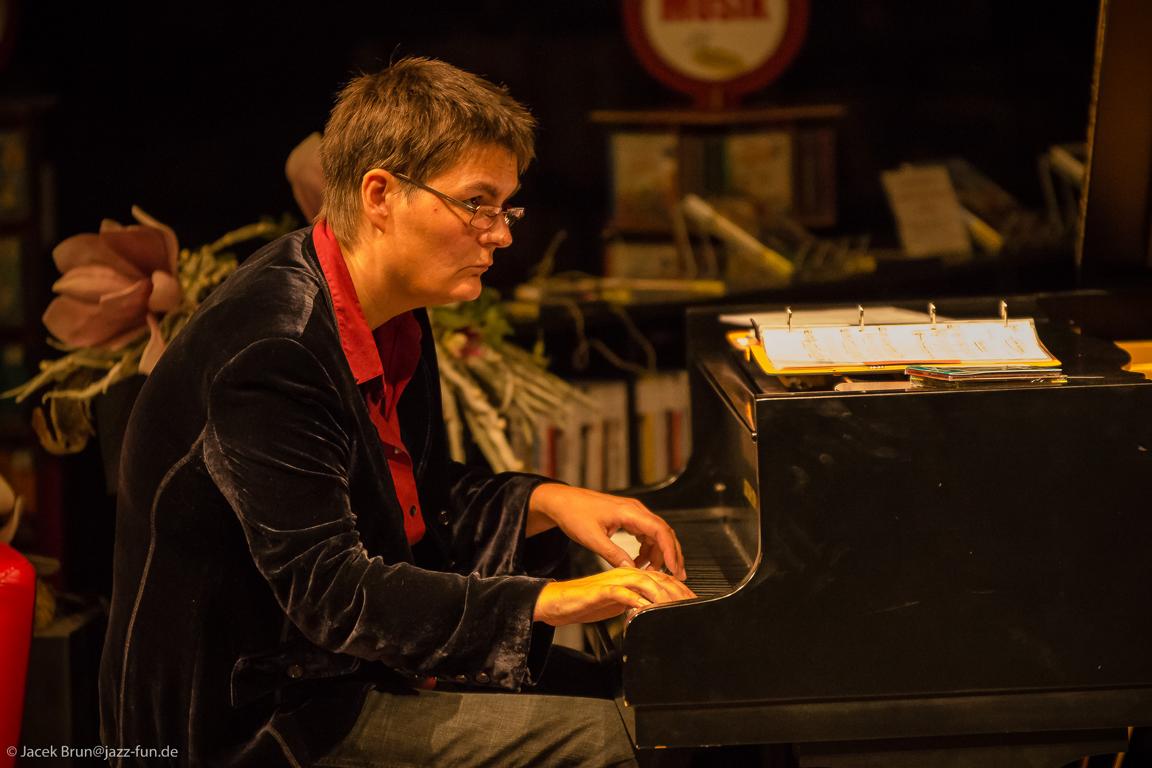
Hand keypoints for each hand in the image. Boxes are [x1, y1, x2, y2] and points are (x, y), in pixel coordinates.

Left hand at [526, 484, 686, 579]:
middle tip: (677, 575)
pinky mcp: (628, 519)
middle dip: (672, 554)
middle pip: (664, 533)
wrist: (562, 501)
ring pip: (656, 535)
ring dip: (659, 554)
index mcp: (629, 512)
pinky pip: (645, 535)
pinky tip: (641, 563)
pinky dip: (647, 550)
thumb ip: (614, 555)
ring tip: (655, 573)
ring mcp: (633, 514)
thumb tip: (632, 571)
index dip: (670, 551)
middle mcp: (635, 511)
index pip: (660, 531)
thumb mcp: (593, 539)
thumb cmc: (574, 513)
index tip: (673, 568)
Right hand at [533, 567, 696, 625]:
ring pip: (644, 583)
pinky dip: (637, 602)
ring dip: (662, 595)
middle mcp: (624, 573)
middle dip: (678, 592)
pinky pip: (623, 594)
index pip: (661, 578)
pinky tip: (646, 610)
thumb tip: (652, 610)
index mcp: (629, 574)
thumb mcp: (617, 604)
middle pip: (658, 578)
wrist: (557, 602)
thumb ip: (635, 602)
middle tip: (691, 605)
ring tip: (674, 607)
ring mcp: (613, 580)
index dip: (679, 589)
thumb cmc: (585, 603)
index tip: (693, 601)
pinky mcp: (601, 590)